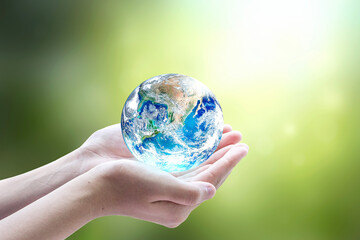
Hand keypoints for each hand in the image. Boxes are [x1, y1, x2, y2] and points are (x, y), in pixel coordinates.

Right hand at [85, 124, 247, 227]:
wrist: (95, 186)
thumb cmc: (124, 185)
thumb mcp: (158, 189)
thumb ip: (188, 192)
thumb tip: (212, 190)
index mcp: (179, 206)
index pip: (211, 180)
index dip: (228, 162)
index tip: (242, 147)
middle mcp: (177, 200)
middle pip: (208, 175)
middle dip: (224, 156)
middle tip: (239, 139)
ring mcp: (169, 190)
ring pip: (199, 170)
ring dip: (214, 153)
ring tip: (227, 138)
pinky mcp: (161, 180)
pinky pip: (187, 167)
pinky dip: (198, 155)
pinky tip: (202, 146)